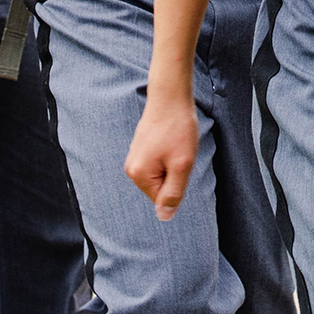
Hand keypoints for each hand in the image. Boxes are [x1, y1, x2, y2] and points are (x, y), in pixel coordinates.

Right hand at [125, 88, 198, 221]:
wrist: (170, 96)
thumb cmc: (178, 129)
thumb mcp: (182, 165)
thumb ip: (173, 193)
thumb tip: (164, 218)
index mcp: (139, 175)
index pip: (162, 198)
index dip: (178, 183)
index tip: (180, 162)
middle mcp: (132, 168)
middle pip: (160, 187)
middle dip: (175, 174)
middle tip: (180, 152)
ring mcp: (135, 156)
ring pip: (162, 174)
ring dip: (174, 163)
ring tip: (176, 144)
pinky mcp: (141, 147)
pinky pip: (159, 162)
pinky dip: (170, 154)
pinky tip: (172, 139)